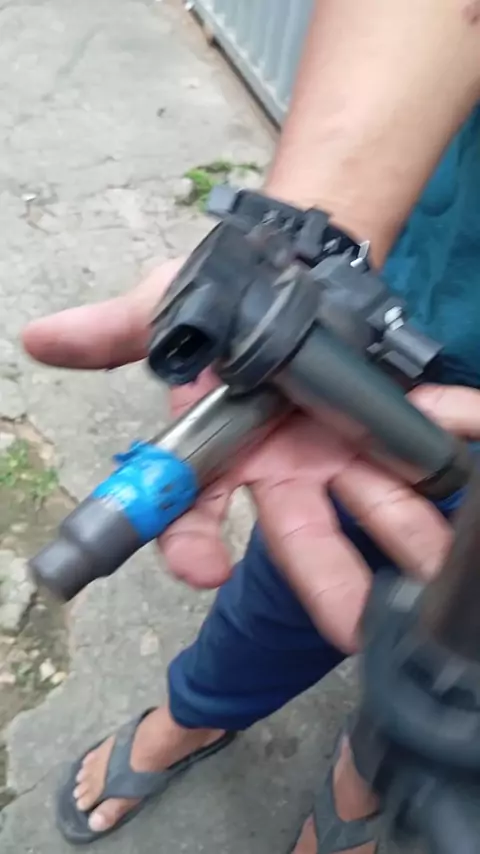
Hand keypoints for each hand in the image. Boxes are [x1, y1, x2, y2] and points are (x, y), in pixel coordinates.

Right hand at [22, 260, 479, 652]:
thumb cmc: (226, 303)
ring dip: (410, 533)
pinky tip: (473, 432)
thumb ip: (111, 334)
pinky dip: (454, 429)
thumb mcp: (163, 313)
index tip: (197, 570)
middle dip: (329, 581)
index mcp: (228, 453)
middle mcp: (287, 467)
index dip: (192, 545)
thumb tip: (40, 339)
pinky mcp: (388, 418)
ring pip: (376, 501)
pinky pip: (426, 428)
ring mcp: (342, 448)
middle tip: (355, 629)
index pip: (199, 515)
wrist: (286, 272)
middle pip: (303, 536)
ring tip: (438, 566)